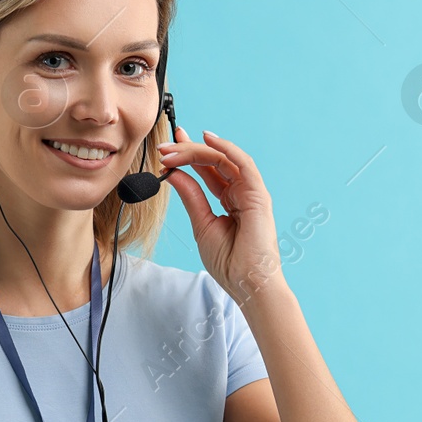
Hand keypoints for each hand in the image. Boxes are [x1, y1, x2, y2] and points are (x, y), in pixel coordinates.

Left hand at [157, 128, 284, 302]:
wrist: (247, 283)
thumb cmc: (229, 261)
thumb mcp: (201, 223)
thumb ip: (191, 196)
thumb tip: (172, 173)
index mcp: (230, 200)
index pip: (208, 170)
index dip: (188, 155)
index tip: (166, 148)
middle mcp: (241, 192)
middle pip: (213, 161)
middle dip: (187, 150)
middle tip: (163, 147)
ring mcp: (251, 192)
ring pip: (224, 159)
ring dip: (197, 150)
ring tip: (172, 149)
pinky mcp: (258, 194)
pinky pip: (243, 164)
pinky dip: (226, 148)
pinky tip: (207, 139)